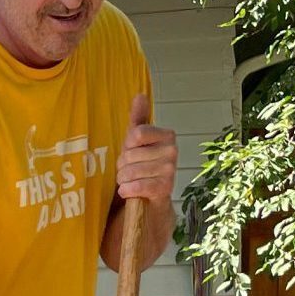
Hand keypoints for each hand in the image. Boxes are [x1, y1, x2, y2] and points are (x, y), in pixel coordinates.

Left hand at [115, 93, 175, 210]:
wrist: (150, 201)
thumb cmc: (141, 167)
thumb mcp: (136, 142)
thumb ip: (138, 119)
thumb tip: (140, 95)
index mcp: (166, 135)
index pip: (136, 134)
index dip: (126, 147)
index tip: (130, 153)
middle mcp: (172, 150)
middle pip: (130, 154)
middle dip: (122, 166)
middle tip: (129, 172)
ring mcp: (170, 169)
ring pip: (130, 171)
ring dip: (123, 180)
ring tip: (129, 182)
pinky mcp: (165, 188)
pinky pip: (138, 185)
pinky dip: (128, 190)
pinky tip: (128, 192)